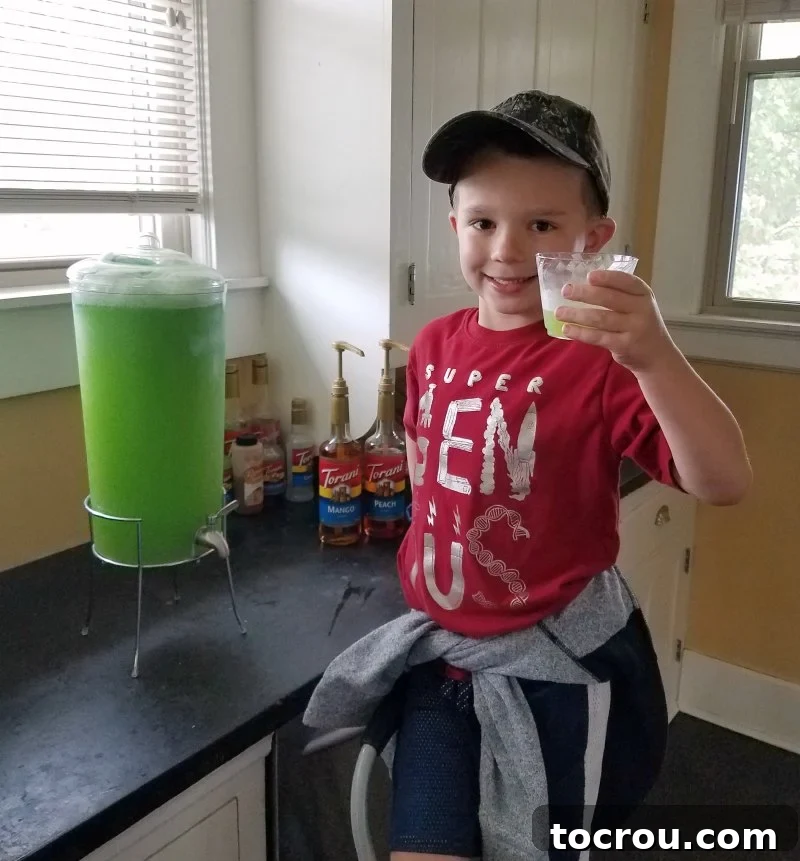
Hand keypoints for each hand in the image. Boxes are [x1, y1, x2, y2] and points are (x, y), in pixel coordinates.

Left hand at [555, 270, 677, 373]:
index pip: (626, 281)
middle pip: (609, 298)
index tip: (589, 276)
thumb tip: (583, 284)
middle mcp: (641, 310)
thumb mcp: (638, 306)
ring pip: (600, 318)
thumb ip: (619, 295)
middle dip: (585, 293)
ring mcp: (634, 328)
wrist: (657, 356)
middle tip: (566, 291)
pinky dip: (580, 333)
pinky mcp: (624, 345)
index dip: (607, 277)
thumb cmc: (640, 325)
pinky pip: (598, 337)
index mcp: (644, 295)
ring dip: (577, 314)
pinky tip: (567, 328)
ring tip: (560, 312)